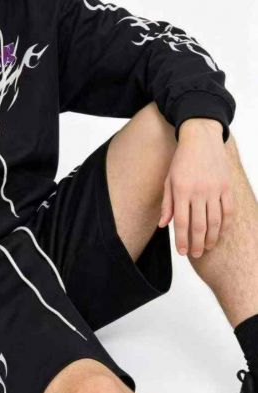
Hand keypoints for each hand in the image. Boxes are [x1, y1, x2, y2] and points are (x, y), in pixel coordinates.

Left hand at [158, 119, 233, 256]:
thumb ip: (167, 203)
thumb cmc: (181, 160)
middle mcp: (199, 191)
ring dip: (212, 238)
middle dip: (197, 243)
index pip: (181, 222)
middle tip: (196, 254)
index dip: (182, 240)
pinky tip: (221, 234)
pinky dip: (226, 225)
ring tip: (208, 247)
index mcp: (181, 190)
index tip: (182, 252)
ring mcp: (215, 189)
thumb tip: (163, 225)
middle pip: (199, 225)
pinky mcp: (227, 186)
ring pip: (216, 221)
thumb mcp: (168, 179)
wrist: (201, 138)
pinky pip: (229, 211)